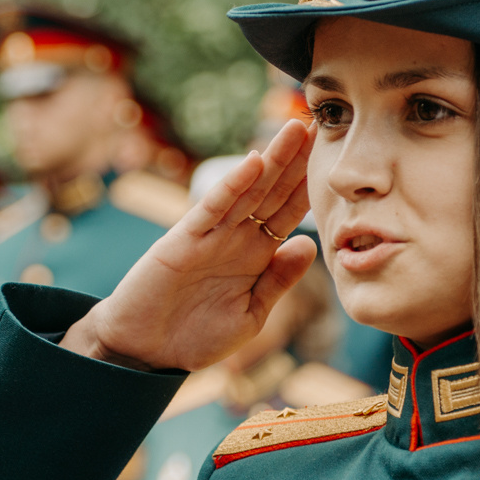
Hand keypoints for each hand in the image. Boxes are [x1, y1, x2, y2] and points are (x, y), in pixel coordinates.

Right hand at [63, 119, 317, 372]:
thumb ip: (278, 281)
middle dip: (296, 162)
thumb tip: (310, 245)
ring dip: (272, 160)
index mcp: (256, 257)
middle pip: (272, 193)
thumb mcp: (250, 315)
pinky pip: (213, 207)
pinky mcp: (183, 239)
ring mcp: (210, 235)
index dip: (309, 188)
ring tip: (295, 129)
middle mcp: (235, 238)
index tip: (333, 161)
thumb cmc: (195, 338)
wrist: (145, 352)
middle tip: (319, 127)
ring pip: (248, 190)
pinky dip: (232, 185)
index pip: (289, 214)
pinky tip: (253, 162)